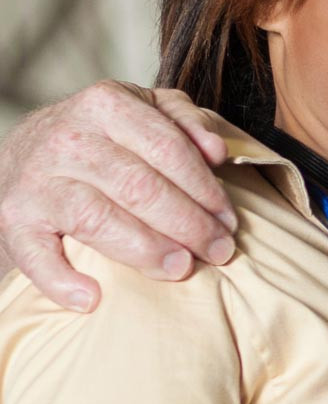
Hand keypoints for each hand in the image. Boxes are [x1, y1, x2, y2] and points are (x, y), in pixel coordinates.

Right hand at [0, 80, 235, 309]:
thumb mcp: (144, 109)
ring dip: (145, 250)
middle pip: (140, 187)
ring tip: (180, 268)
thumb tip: (217, 152)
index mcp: (106, 105)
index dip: (206, 190)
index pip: (168, 149)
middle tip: (218, 251)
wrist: (24, 151)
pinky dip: (61, 280)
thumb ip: (184, 120)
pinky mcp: (13, 218)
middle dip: (188, 225)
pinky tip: (93, 299)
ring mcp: (37, 180)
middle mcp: (68, 138)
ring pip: (97, 219)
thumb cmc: (102, 135)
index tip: (230, 221)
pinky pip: (36, 254)